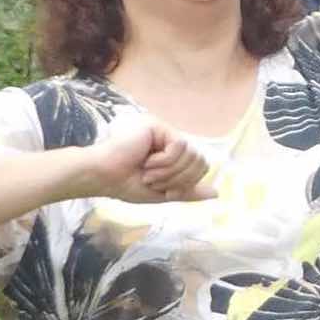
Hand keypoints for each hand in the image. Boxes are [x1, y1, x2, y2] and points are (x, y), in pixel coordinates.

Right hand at [79, 116, 214, 205]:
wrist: (102, 177)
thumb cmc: (126, 184)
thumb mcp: (163, 193)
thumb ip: (189, 192)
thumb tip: (216, 193)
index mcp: (173, 154)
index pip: (201, 166)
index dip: (188, 183)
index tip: (166, 191)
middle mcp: (171, 140)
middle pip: (201, 160)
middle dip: (179, 178)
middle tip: (154, 180)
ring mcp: (165, 131)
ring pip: (191, 154)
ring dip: (169, 172)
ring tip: (148, 172)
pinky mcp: (158, 126)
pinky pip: (179, 146)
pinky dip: (164, 161)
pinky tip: (145, 161)